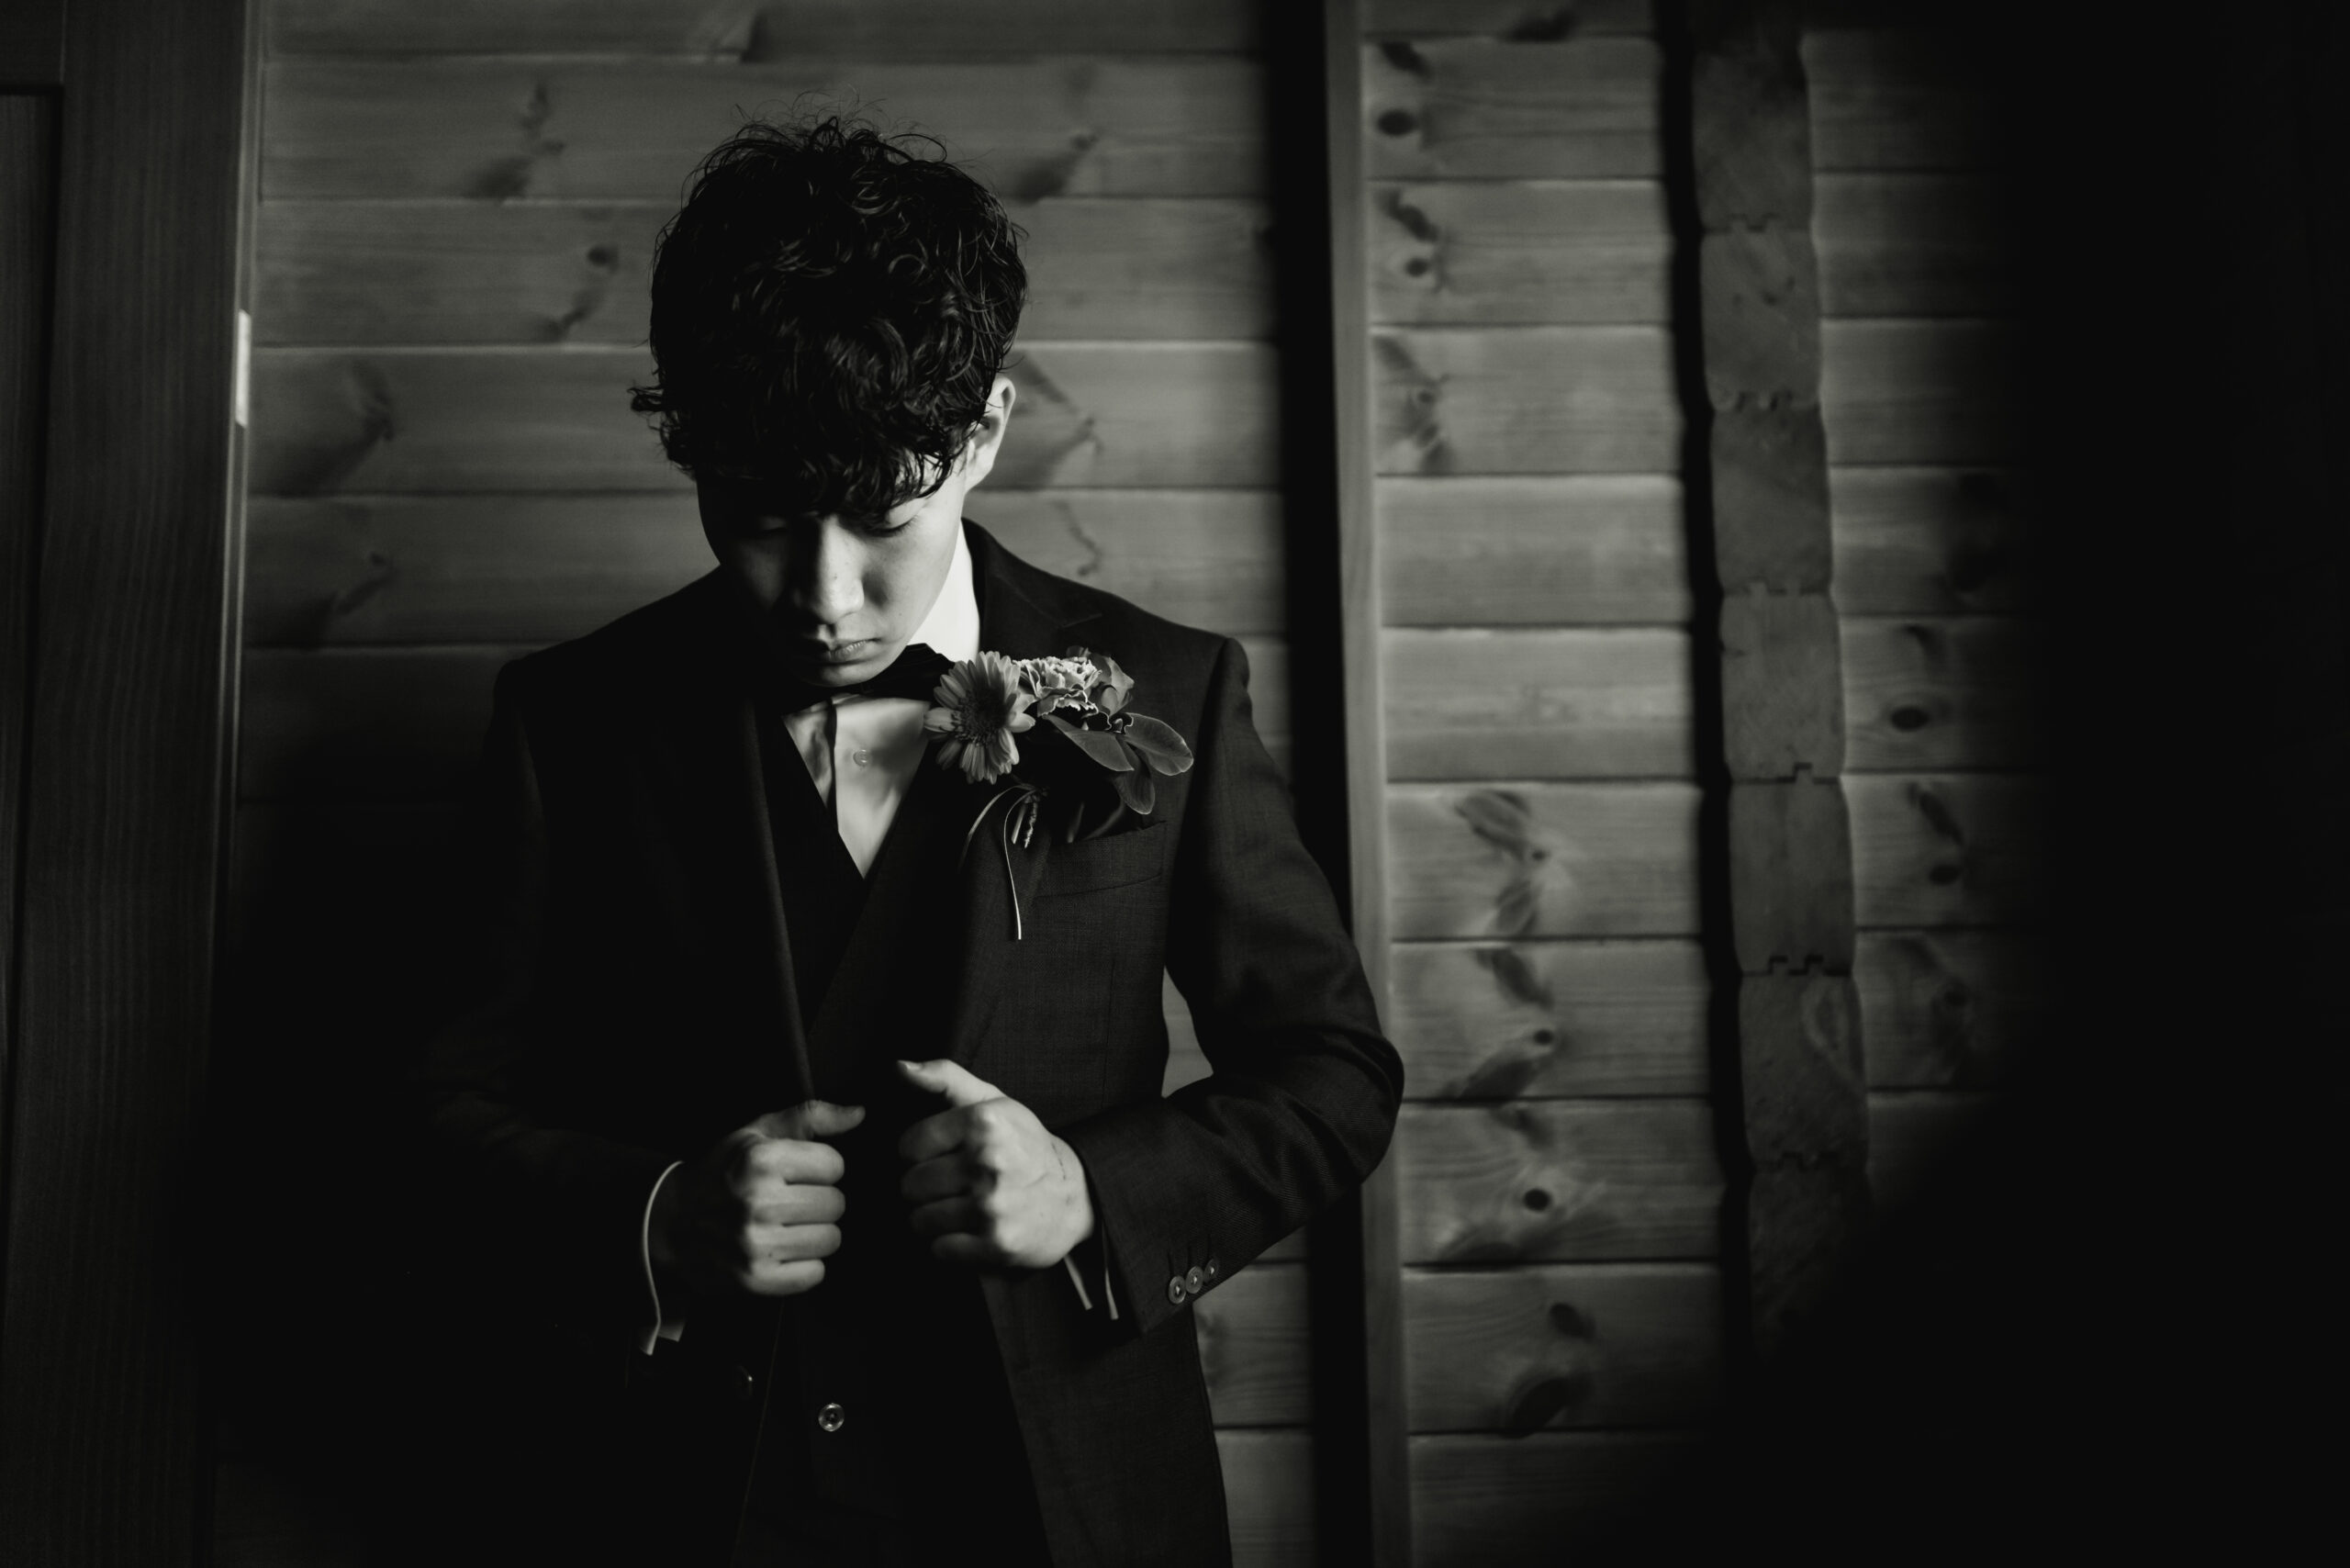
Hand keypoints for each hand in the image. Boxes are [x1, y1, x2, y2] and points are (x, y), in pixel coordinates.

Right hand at [650, 1100, 864, 1297]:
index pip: (835, 1165)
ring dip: (816, 1233)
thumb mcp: (756, 1133)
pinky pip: (815, 1274)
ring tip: (788, 1225)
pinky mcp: (755, 1281)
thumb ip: (810, 1117)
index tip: (798, 1173)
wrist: (671, 1222)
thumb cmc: (722, 1172)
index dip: (821, 1168)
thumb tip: (860, 1114)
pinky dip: (805, 1265)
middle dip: (820, 1201)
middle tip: (792, 1201)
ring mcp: (756, 1245)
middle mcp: (758, 1202)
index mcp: (760, 1160)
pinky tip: (783, 1250)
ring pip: (831, 1239)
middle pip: (836, 1204)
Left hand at [896, 1059, 1094, 1268]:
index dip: (919, 1153)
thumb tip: (898, 1066)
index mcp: (983, 1121)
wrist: (1075, 1195)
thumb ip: (944, 1078)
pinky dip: (948, 1244)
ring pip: (920, 1220)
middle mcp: (988, 1162)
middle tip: (950, 1185)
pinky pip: (939, 1250)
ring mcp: (992, 1206)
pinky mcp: (997, 1245)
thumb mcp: (992, 1101)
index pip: (908, 1146)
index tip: (941, 1156)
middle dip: (923, 1187)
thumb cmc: (1023, 1144)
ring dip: (932, 1218)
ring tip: (958, 1208)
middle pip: (910, 1185)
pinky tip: (969, 1230)